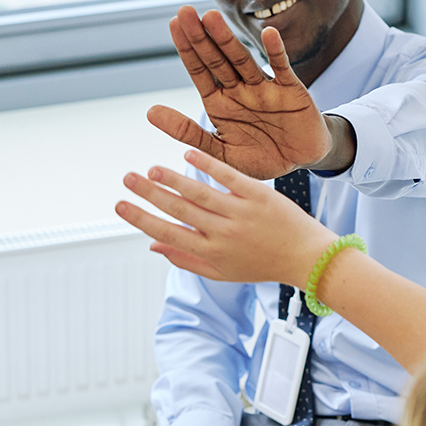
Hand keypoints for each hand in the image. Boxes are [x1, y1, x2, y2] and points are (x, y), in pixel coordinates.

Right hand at [116, 149, 337, 286]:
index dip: (141, 219)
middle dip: (149, 194)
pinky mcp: (259, 195)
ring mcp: (241, 213)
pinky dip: (207, 165)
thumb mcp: (222, 272)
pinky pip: (229, 177)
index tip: (119, 205)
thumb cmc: (262, 265)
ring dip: (173, 179)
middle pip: (178, 210)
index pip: (168, 233)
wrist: (306, 257)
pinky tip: (188, 153)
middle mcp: (223, 233)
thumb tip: (152, 247)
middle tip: (127, 178)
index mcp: (211, 252)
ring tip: (152, 169)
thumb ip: (185, 259)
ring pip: (199, 193)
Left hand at [149, 6, 332, 179]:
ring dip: (227, 40)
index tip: (174, 24)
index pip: (199, 71)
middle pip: (216, 59)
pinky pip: (282, 69)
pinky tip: (268, 33)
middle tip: (185, 11)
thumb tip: (149, 112)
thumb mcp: (220, 151)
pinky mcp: (291, 91)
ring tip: (211, 18)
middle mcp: (239, 89)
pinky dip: (276, 52)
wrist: (300, 162)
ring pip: (243, 60)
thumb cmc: (259, 157)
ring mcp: (264, 88)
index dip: (187, 48)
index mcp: (220, 102)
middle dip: (201, 37)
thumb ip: (187, 132)